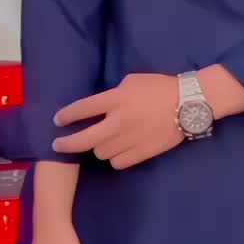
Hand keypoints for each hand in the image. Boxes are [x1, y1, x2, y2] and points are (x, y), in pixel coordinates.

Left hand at [53, 73, 183, 169]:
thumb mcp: (130, 82)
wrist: (187, 104)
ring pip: (100, 153)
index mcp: (115, 99)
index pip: (82, 109)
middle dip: (66, 144)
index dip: (66, 116)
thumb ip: (112, 95)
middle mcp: (118, 122)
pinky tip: (117, 150)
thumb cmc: (158, 87)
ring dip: (97, 147)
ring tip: (100, 141)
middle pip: (84, 139)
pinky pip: (117, 162)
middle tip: (57, 144)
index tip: (57, 121)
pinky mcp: (141, 153)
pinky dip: (114, 158)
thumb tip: (99, 107)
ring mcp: (129, 140)